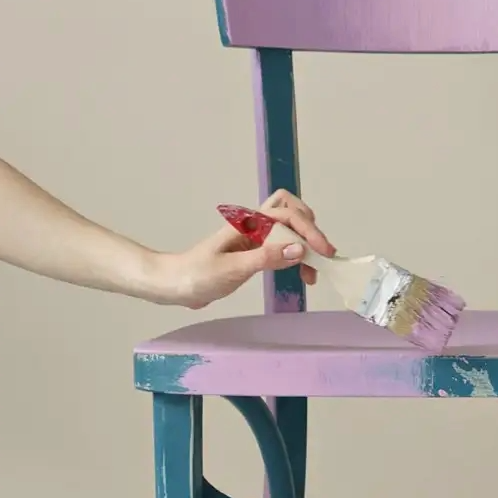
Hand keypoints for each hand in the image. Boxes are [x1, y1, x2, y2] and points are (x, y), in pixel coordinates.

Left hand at [153, 190, 334, 308]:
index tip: (323, 252)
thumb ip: (266, 258)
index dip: (308, 231)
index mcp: (247, 223)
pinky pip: (282, 246)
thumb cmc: (197, 275)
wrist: (174, 285)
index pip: (287, 216)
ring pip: (289, 229)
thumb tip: (299, 250)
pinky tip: (300, 273)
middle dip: (310, 231)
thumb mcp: (232, 268)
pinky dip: (296, 256)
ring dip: (305, 244)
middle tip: (322, 258)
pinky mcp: (254, 253)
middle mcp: (253, 226)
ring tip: (313, 271)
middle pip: (291, 212)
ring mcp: (254, 239)